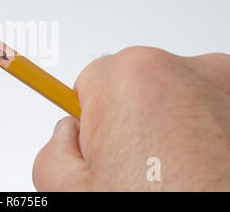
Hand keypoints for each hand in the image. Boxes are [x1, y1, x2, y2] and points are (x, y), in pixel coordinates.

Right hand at [33, 46, 229, 190]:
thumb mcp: (75, 192)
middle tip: (138, 171)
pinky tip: (201, 167)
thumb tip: (65, 137)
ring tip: (177, 173)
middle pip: (133, 86)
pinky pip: (208, 105)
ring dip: (169, 126)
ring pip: (172, 95)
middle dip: (129, 122)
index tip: (99, 140)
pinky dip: (202, 131)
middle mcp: (181, 69)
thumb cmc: (162, 205)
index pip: (89, 82)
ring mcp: (222, 83)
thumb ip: (53, 152)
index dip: (90, 120)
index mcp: (130, 78)